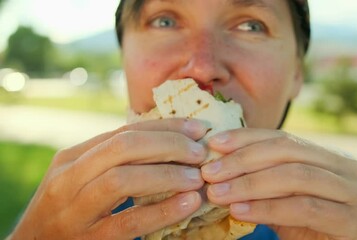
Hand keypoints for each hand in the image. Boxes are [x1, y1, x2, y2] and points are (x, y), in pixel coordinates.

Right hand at [10, 119, 207, 239]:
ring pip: (122, 179)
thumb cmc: (68, 211)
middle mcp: (68, 178)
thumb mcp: (82, 178)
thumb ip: (114, 161)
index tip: (196, 129)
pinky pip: (129, 221)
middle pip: (123, 148)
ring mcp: (74, 210)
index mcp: (72, 158)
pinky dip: (163, 210)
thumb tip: (166, 144)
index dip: (164, 127)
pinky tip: (189, 203)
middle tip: (200, 152)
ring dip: (166, 174)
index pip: (123, 132)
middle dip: (168, 145)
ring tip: (196, 177)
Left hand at [202, 128, 356, 239]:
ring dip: (250, 184)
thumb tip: (216, 164)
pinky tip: (239, 211)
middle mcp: (350, 169)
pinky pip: (304, 208)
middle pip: (289, 152)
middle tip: (210, 172)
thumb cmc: (306, 229)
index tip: (214, 143)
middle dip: (244, 160)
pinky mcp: (355, 223)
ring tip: (218, 192)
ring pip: (295, 177)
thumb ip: (260, 181)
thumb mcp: (281, 199)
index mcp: (331, 158)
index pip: (284, 138)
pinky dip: (267, 208)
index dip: (247, 138)